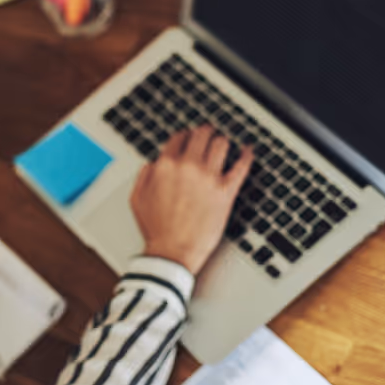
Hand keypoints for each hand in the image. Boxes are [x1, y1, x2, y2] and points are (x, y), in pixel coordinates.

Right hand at [130, 124, 252, 274]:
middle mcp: (188, 167)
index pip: (178, 138)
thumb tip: (152, 164)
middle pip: (201, 135)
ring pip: (221, 144)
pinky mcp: (226, 192)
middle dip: (205, 132)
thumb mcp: (137, 199)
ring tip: (224, 143)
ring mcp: (209, 178)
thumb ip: (144, 176)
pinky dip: (246, 155)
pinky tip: (247, 151)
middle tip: (208, 133)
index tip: (188, 137)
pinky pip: (241, 166)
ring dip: (222, 141)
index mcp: (165, 166)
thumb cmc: (155, 229)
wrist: (172, 252)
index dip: (184, 135)